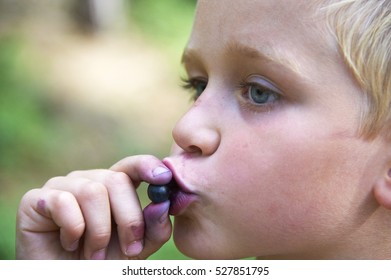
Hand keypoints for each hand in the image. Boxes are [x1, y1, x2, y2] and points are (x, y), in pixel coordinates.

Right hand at [16, 155, 172, 258]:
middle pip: (117, 180)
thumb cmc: (102, 262)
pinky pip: (63, 202)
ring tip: (94, 253)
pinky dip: (73, 230)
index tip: (164, 177)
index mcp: (113, 186)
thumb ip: (153, 228)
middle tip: (129, 250)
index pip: (133, 165)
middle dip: (128, 219)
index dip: (148, 166)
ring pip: (93, 192)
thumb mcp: (136, 248)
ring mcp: (62, 186)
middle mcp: (88, 180)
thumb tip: (162, 204)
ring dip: (99, 232)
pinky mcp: (36, 199)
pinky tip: (69, 243)